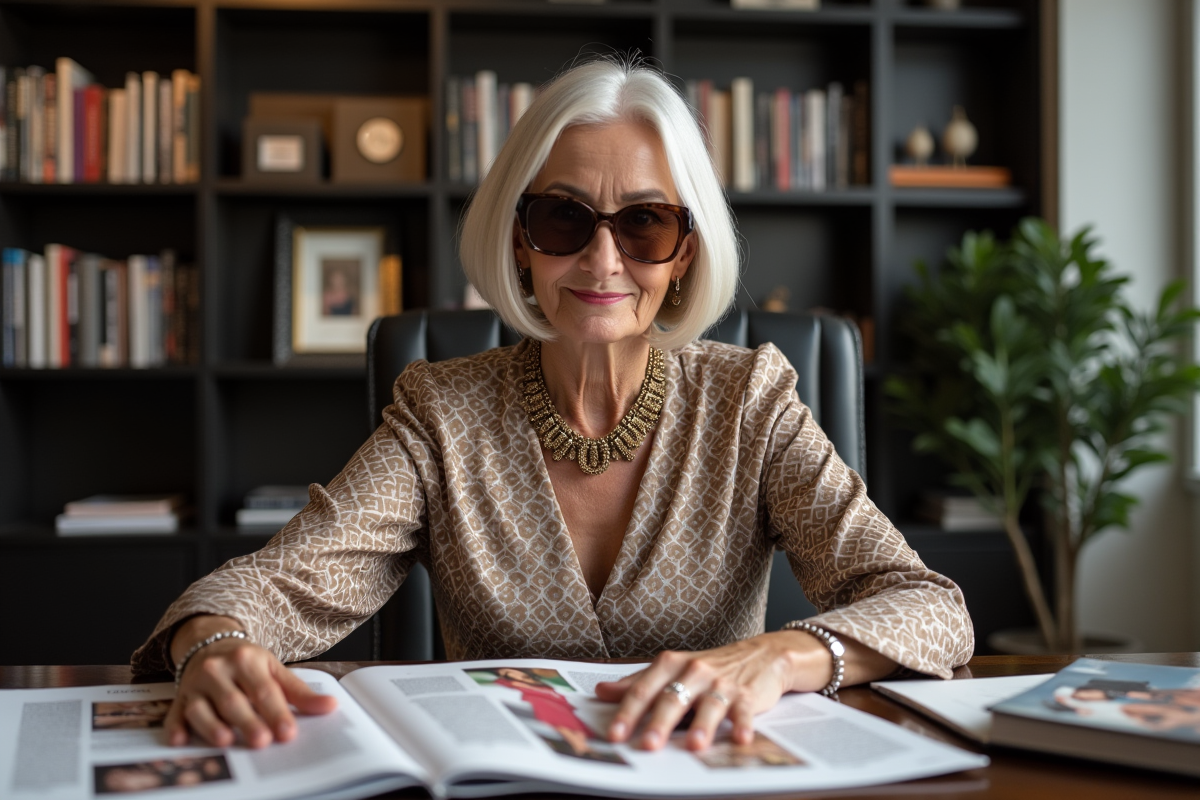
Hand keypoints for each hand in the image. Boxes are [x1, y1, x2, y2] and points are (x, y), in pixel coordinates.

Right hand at [165, 615, 336, 748]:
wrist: (209, 643)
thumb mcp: (274, 669)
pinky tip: (179, 739)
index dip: (277, 712)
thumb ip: (299, 692)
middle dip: (247, 721)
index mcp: (247, 660)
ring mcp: (196, 684)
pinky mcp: (179, 697)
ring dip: (211, 725)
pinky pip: (175, 712)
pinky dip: (175, 726)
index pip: (264, 690)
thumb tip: (329, 707)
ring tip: (225, 741)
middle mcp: (218, 670)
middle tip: (261, 741)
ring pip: (202, 707)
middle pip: (234, 700)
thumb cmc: (247, 663)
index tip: (288, 733)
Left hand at [594, 629, 895, 751]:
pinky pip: (744, 710)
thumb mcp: (672, 670)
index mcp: (671, 665)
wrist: (760, 654)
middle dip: (660, 722)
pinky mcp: (747, 694)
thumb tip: (602, 691)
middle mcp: (694, 671)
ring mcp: (721, 682)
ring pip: (708, 705)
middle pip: (673, 698)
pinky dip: (743, 725)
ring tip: (694, 745)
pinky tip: (740, 739)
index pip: (644, 688)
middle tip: (648, 744)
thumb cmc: (708, 667)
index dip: (628, 711)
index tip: (615, 733)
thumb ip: (638, 682)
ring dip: (702, 725)